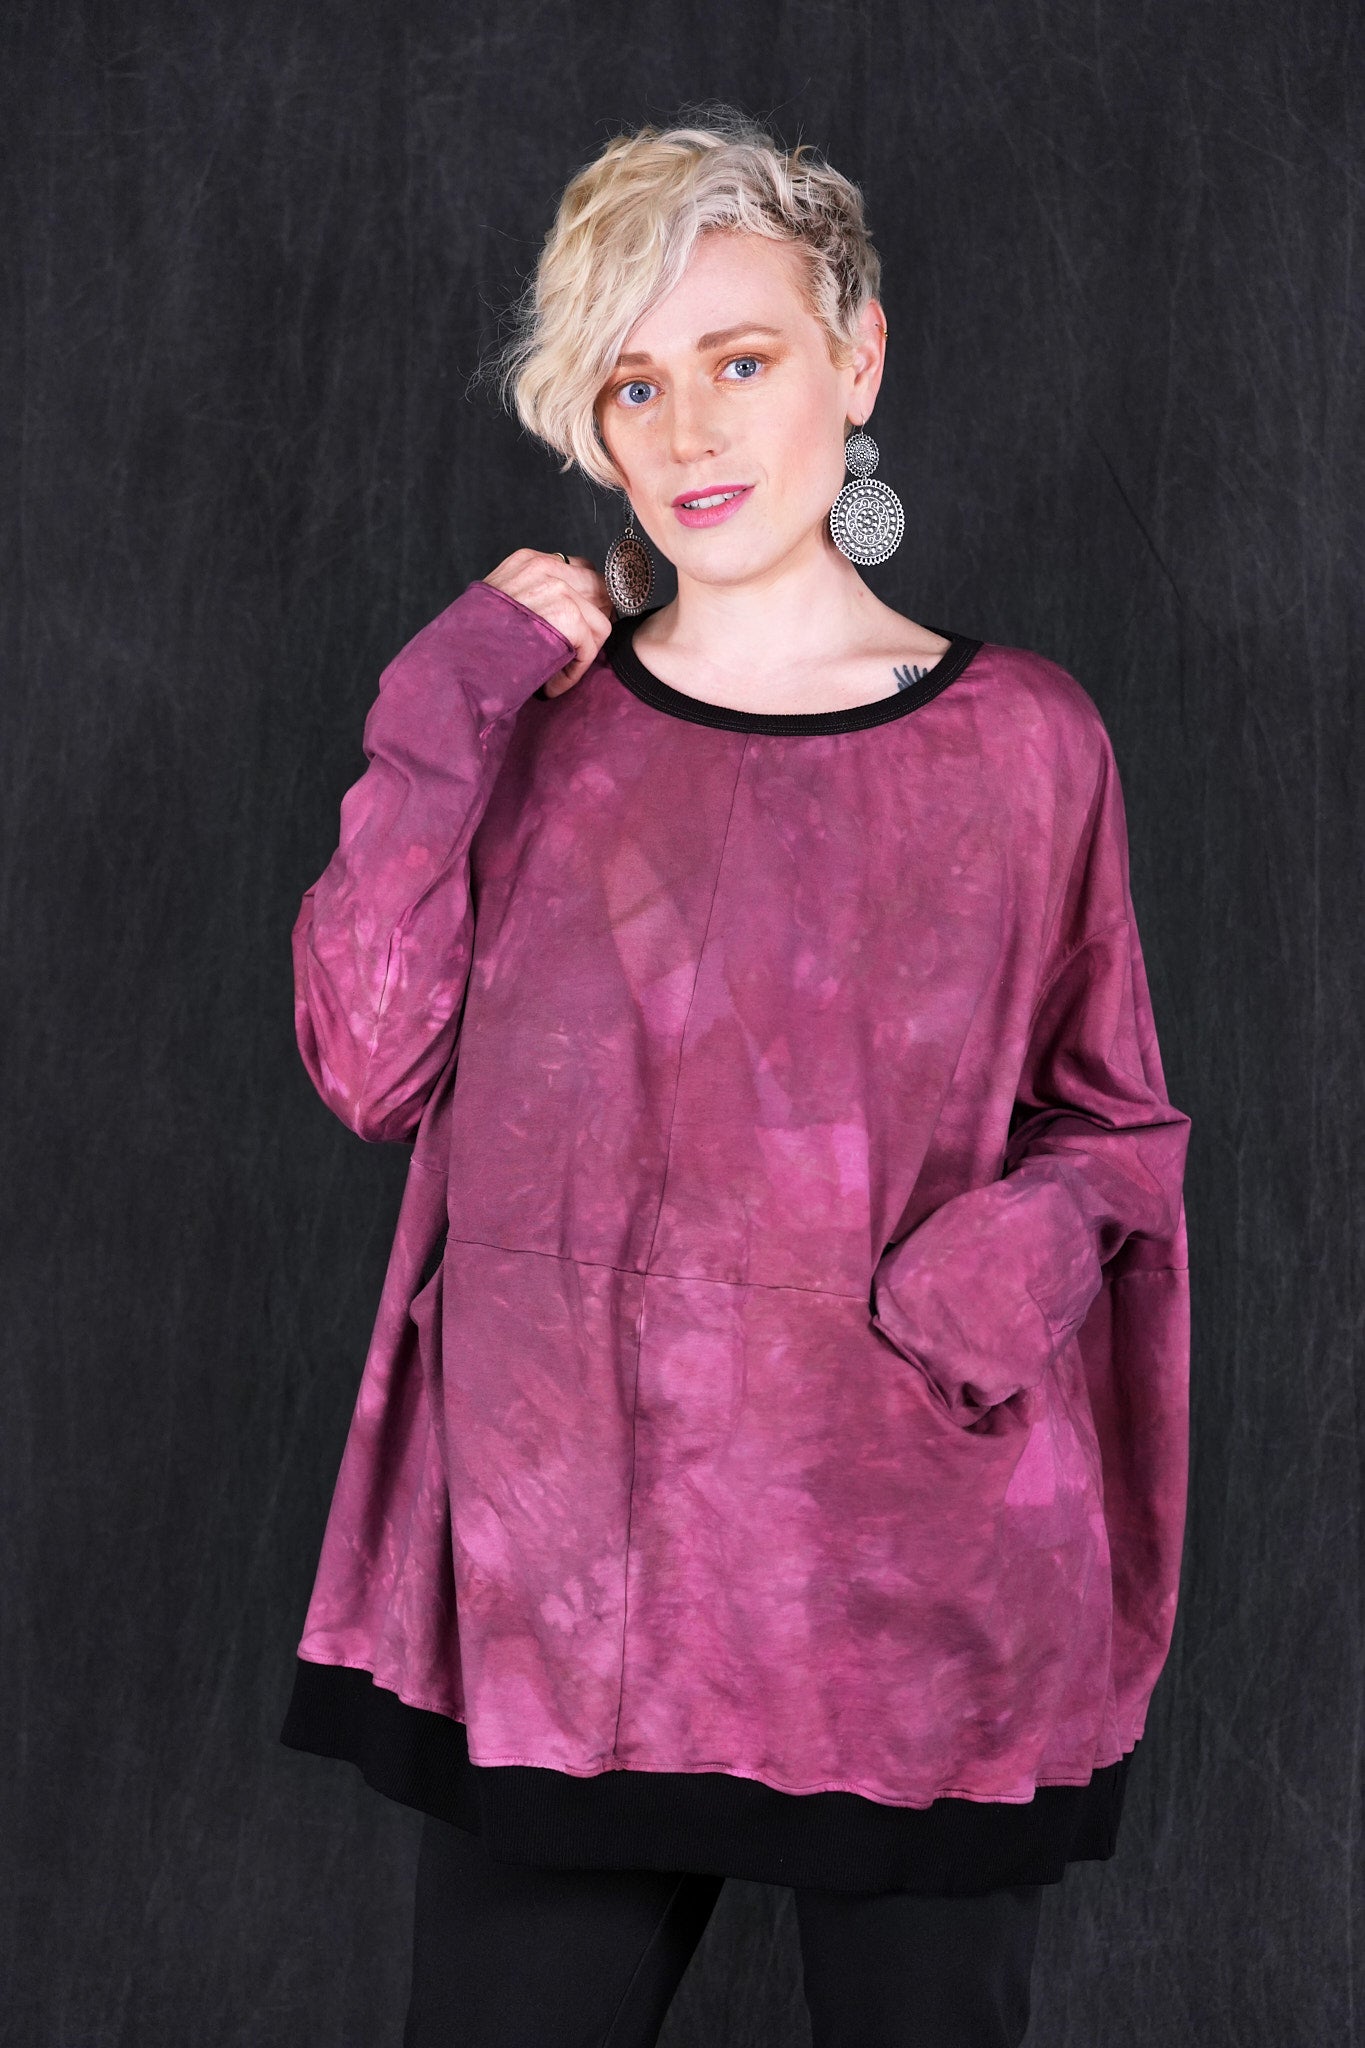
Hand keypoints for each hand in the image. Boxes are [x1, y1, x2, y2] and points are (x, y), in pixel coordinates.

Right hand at [481, 549, 614, 695]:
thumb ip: (533, 598)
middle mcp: (544, 568)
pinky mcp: (566, 616)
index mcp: (528, 561)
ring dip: (583, 653)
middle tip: (573, 654)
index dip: (585, 603)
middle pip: (598, 589)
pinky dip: (576, 671)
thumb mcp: (501, 604)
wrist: (454, 662)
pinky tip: (553, 685)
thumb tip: (571, 612)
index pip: (580, 570)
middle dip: (592, 626)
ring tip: (557, 675)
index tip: (576, 631)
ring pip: (601, 621)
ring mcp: (557, 589)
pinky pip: (592, 645)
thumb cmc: (472, 644)